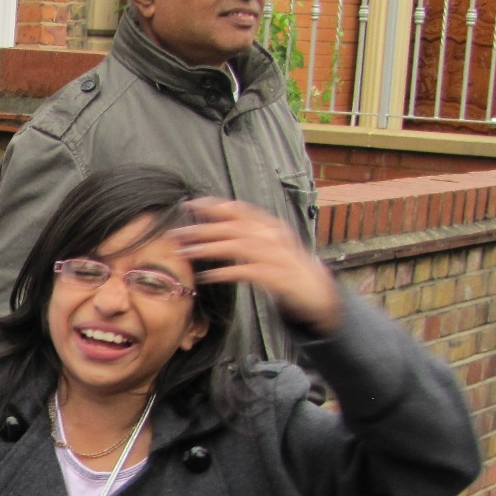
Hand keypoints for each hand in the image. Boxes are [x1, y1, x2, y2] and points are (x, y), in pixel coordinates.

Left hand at [175, 198, 343, 333]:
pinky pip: (248, 272)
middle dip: (203, 229)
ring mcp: (278, 256)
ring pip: (238, 247)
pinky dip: (226, 272)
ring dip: (209, 248)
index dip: (215, 205)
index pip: (240, 209)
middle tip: (177, 233)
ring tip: (185, 253)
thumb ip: (247, 235)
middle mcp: (274, 237)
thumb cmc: (288, 268)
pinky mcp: (279, 278)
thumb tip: (215, 228)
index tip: (190, 204)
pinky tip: (208, 276)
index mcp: (271, 226)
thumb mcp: (269, 245)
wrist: (318, 291)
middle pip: (234, 227)